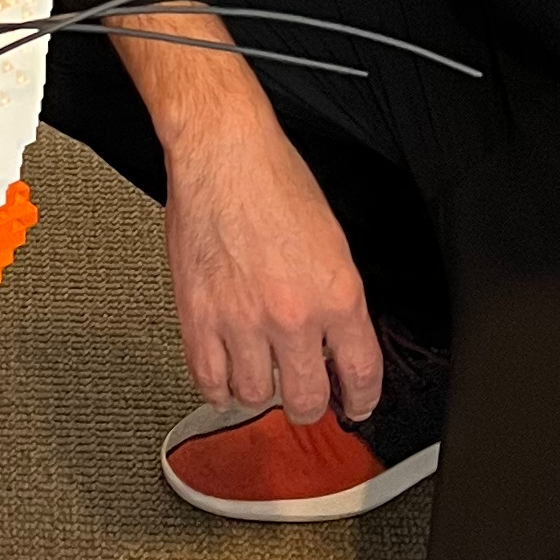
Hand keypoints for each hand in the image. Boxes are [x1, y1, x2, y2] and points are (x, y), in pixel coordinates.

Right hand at [157, 84, 383, 427]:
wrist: (223, 153)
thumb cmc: (274, 181)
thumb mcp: (333, 243)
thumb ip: (336, 301)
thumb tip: (335, 344)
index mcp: (337, 295)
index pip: (361, 375)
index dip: (362, 401)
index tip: (356, 406)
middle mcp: (292, 315)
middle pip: (306, 400)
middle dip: (308, 404)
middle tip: (304, 396)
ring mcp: (241, 321)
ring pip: (255, 396)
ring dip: (260, 391)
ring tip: (260, 375)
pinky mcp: (198, 317)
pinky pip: (208, 380)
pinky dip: (218, 387)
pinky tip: (225, 378)